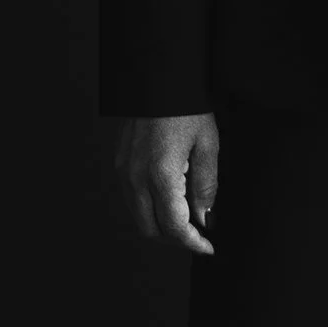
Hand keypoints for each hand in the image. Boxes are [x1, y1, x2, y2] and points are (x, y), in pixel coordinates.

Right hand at [110, 111, 220, 255]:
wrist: (157, 79)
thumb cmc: (187, 108)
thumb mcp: (207, 146)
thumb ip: (206, 187)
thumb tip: (204, 219)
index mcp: (161, 175)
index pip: (174, 226)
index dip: (193, 243)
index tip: (208, 248)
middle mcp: (136, 178)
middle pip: (152, 229)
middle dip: (176, 239)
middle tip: (199, 236)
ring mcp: (123, 171)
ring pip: (139, 216)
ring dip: (162, 225)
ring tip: (188, 217)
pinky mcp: (119, 163)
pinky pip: (132, 199)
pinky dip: (150, 208)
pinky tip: (170, 198)